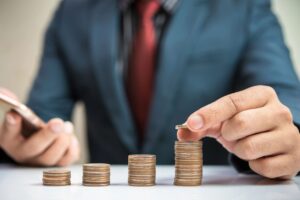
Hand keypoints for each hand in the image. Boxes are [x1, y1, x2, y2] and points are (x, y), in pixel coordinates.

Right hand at [0, 88, 79, 165]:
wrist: (38, 135)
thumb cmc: (26, 124)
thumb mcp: (18, 113)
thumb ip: (11, 104)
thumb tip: (7, 95)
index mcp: (9, 139)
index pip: (7, 133)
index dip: (11, 125)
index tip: (14, 114)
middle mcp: (23, 154)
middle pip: (33, 148)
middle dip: (48, 135)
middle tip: (58, 123)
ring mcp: (39, 161)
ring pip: (51, 157)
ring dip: (63, 140)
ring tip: (67, 125)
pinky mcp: (55, 164)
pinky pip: (66, 160)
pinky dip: (72, 149)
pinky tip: (71, 137)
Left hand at [177, 85, 299, 178]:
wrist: (277, 141)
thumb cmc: (248, 127)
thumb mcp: (225, 120)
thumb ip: (203, 124)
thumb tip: (182, 132)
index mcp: (262, 95)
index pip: (232, 102)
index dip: (209, 113)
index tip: (192, 123)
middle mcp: (280, 112)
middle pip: (240, 124)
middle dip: (229, 134)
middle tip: (233, 135)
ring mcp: (290, 135)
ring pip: (249, 148)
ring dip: (240, 151)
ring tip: (247, 145)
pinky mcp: (294, 159)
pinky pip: (262, 167)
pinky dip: (253, 165)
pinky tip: (260, 156)